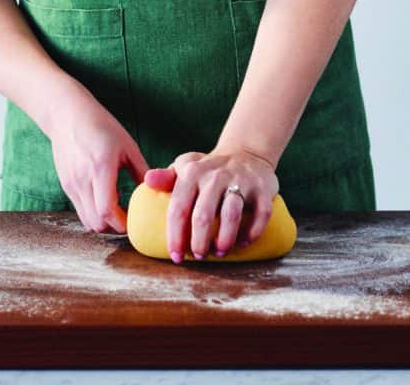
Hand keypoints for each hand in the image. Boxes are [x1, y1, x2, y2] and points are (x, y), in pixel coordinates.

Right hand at [49, 92, 148, 234]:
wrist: (68, 115)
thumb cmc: (101, 126)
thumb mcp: (127, 145)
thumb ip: (141, 170)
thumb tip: (155, 191)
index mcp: (100, 167)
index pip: (107, 210)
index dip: (122, 223)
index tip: (135, 221)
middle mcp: (82, 179)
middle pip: (96, 223)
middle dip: (114, 227)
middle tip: (128, 218)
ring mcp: (71, 184)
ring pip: (86, 220)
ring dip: (103, 222)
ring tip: (117, 209)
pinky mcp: (66, 186)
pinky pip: (80, 210)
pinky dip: (93, 212)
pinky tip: (105, 198)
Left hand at [144, 147, 278, 262]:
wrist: (246, 153)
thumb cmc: (209, 169)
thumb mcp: (186, 168)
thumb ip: (166, 178)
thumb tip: (147, 180)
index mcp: (192, 172)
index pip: (178, 208)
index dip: (175, 236)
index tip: (176, 256)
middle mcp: (216, 175)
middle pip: (203, 216)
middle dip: (199, 243)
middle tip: (199, 256)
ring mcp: (241, 180)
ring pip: (231, 215)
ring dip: (224, 240)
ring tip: (219, 252)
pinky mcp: (263, 187)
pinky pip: (260, 215)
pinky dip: (251, 233)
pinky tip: (242, 243)